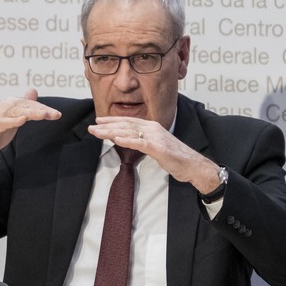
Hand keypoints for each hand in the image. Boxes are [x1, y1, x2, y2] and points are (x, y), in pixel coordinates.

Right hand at [0, 90, 60, 180]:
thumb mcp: (14, 117)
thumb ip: (24, 105)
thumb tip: (34, 91)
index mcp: (11, 104)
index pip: (31, 105)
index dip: (44, 108)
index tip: (57, 114)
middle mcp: (5, 106)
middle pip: (26, 106)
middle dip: (42, 110)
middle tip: (56, 114)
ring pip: (17, 112)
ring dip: (31, 113)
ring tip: (44, 115)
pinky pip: (4, 123)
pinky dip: (13, 121)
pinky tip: (22, 120)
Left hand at [88, 116, 221, 192]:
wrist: (193, 165)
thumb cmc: (176, 158)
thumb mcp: (157, 147)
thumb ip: (144, 141)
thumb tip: (129, 140)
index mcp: (152, 127)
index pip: (128, 121)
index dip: (112, 121)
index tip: (98, 122)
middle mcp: (153, 128)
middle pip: (125, 125)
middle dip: (107, 125)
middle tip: (91, 127)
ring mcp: (155, 137)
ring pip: (129, 132)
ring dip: (111, 131)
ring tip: (97, 132)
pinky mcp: (158, 147)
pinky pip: (139, 142)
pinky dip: (127, 140)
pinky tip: (116, 139)